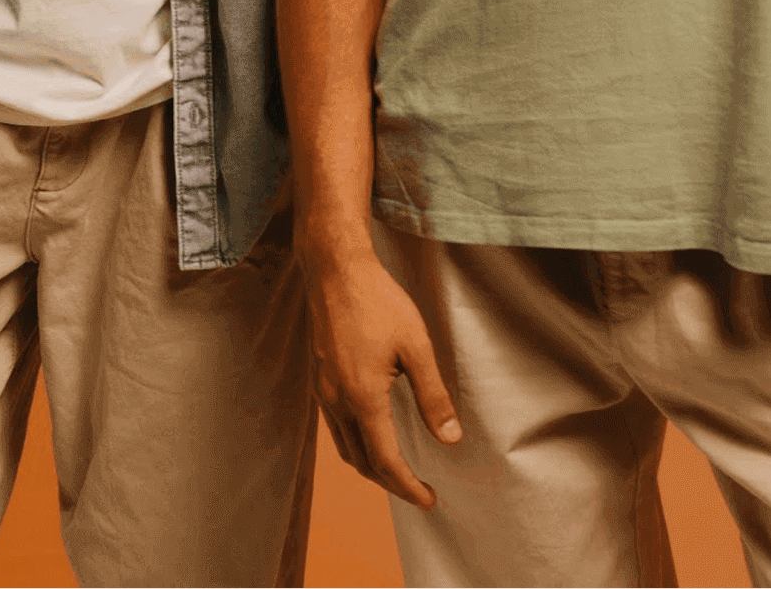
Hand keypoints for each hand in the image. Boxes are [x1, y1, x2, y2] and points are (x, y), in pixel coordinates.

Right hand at [303, 241, 461, 508]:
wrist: (334, 270)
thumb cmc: (378, 301)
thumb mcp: (416, 346)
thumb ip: (433, 396)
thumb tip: (451, 439)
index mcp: (363, 397)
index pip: (385, 460)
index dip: (408, 486)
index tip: (429, 499)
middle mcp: (337, 400)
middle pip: (361, 461)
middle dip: (390, 483)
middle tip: (418, 490)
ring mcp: (324, 390)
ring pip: (344, 447)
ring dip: (371, 466)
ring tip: (398, 470)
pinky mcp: (319, 378)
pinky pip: (334, 427)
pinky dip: (356, 444)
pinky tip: (372, 433)